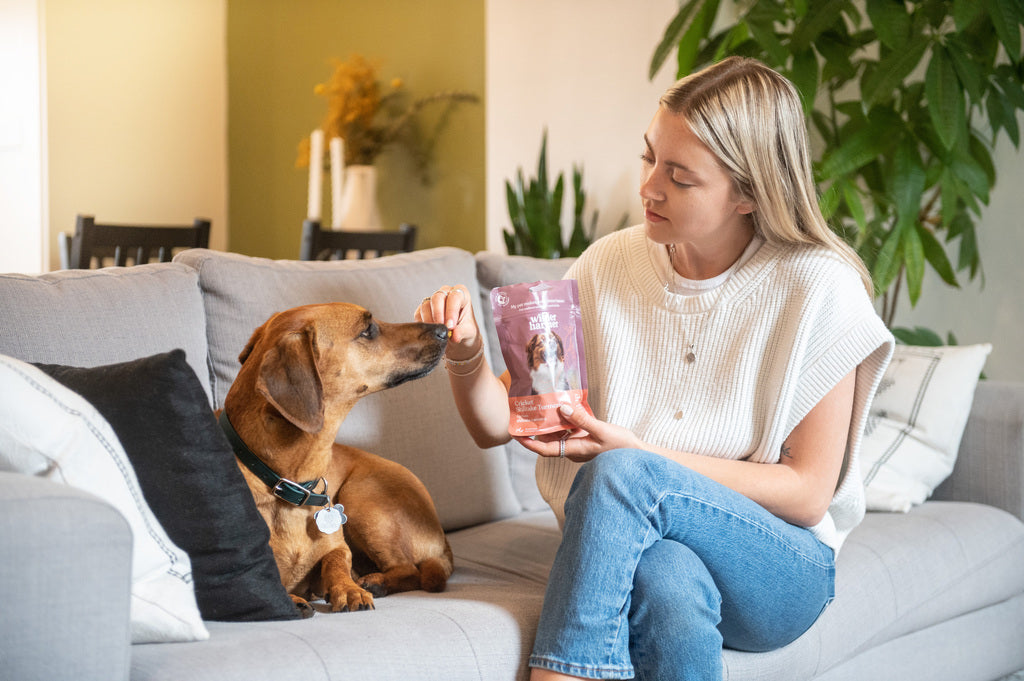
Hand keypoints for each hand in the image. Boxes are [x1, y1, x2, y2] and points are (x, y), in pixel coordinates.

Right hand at [415, 285, 478, 350]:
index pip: (454, 297)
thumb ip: (462, 332)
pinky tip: (429, 332)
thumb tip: (454, 336)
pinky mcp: (423, 309)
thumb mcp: (469, 332)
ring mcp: (433, 300)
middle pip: (437, 297)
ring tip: (436, 333)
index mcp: (461, 295)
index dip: (451, 311)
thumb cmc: (465, 330)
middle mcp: (446, 293)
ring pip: (426, 305)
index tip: (450, 326)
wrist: (458, 338)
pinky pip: (418, 314)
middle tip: (441, 329)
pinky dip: (422, 324)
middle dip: (438, 314)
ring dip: (430, 320)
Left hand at [514, 404, 642, 462]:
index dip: (528, 443)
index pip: (544, 450)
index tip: (516, 434)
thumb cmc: (621, 446)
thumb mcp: (601, 430)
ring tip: (540, 407)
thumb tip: (562, 408)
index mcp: (574, 450)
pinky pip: (569, 430)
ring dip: (550, 422)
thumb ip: (582, 420)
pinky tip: (563, 407)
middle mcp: (573, 450)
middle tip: (524, 413)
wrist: (638, 455)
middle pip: (548, 440)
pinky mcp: (586, 439)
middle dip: (536, 429)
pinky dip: (564, 420)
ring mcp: (580, 445)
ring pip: (559, 434)